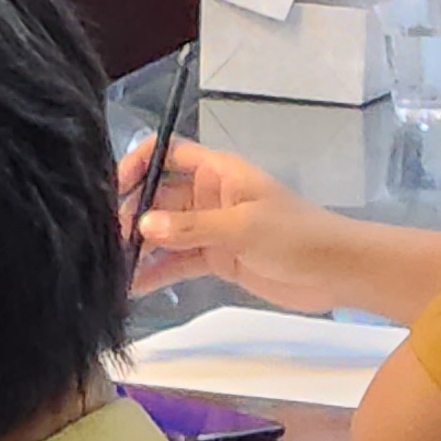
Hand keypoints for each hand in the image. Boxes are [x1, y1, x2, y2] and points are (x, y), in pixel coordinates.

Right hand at [119, 138, 343, 310]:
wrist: (336, 271)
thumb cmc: (295, 235)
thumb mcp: (244, 226)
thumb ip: (193, 228)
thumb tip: (143, 226)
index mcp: (218, 172)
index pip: (167, 154)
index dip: (138, 164)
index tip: (114, 189)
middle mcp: (209, 195)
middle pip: (159, 196)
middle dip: (132, 214)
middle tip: (105, 240)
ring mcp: (212, 228)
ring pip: (166, 232)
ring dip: (141, 247)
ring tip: (111, 267)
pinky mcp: (218, 258)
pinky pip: (179, 261)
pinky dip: (158, 271)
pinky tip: (133, 286)